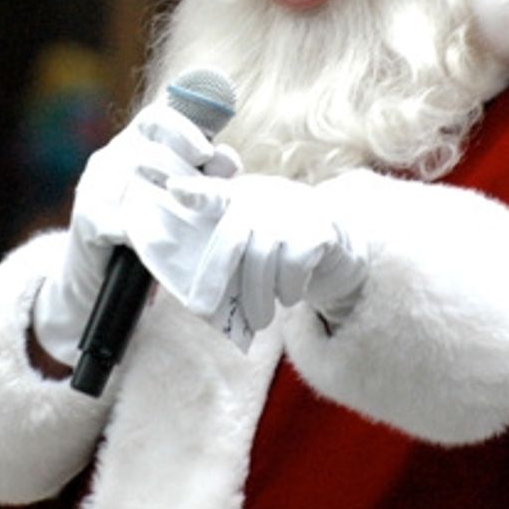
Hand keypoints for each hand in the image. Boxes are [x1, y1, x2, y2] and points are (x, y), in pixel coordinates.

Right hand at [32, 100, 238, 366]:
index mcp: (136, 145)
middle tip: (200, 194)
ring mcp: (94, 186)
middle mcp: (112, 158)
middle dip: (180, 169)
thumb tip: (227, 158)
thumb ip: (207, 178)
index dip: (183, 130)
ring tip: (180, 217)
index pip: (157, 117)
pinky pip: (111, 219)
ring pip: (129, 178)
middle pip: (148, 147)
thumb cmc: (150, 232)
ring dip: (160, 198)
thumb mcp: (182, 201)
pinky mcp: (85, 217)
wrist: (100, 278)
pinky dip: (133, 230)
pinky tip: (145, 241)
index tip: (205, 154)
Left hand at [167, 174, 367, 344]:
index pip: (213, 192)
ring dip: (256, 298)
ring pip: (262, 260)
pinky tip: (288, 296)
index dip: (195, 192)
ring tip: (258, 319)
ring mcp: (293, 210)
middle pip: (232, 239)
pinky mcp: (318, 229)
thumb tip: (201, 302)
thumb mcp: (250, 236)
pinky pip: (294, 267)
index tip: (173, 189)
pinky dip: (288, 290)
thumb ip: (225, 253)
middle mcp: (264, 197)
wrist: (335, 242)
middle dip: (214, 278)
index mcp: (239, 197)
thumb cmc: (278, 245)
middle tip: (203, 312)